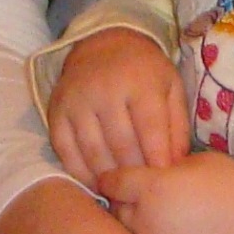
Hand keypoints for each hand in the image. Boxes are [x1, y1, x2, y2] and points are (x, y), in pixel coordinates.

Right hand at [48, 27, 188, 185]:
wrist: (103, 44)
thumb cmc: (144, 72)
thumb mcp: (170, 87)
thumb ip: (177, 125)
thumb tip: (175, 165)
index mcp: (139, 81)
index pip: (150, 128)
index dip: (158, 158)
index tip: (164, 178)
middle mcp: (105, 89)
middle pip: (121, 144)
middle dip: (135, 171)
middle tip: (143, 189)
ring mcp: (77, 101)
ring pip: (93, 151)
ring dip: (109, 176)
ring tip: (122, 189)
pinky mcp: (56, 112)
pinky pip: (66, 151)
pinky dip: (80, 173)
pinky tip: (96, 182)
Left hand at [102, 151, 233, 233]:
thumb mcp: (205, 162)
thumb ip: (173, 165)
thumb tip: (160, 173)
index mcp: (152, 189)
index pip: (113, 181)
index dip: (111, 178)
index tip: (113, 179)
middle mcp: (144, 222)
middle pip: (116, 212)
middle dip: (123, 204)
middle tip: (138, 199)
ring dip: (137, 229)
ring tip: (157, 223)